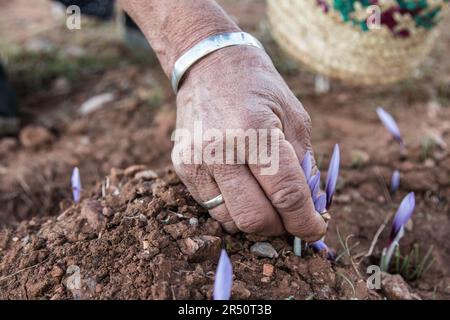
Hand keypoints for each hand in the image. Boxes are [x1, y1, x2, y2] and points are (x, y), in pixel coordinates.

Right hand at [172, 46, 325, 241]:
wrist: (209, 66)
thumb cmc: (258, 88)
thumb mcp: (294, 117)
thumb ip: (304, 166)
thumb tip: (312, 209)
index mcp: (255, 131)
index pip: (286, 194)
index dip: (305, 221)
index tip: (316, 231)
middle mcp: (220, 149)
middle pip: (255, 217)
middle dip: (281, 227)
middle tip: (292, 218)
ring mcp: (196, 160)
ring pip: (231, 220)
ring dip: (256, 220)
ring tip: (267, 201)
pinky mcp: (182, 167)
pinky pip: (212, 207)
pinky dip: (234, 208)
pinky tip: (243, 188)